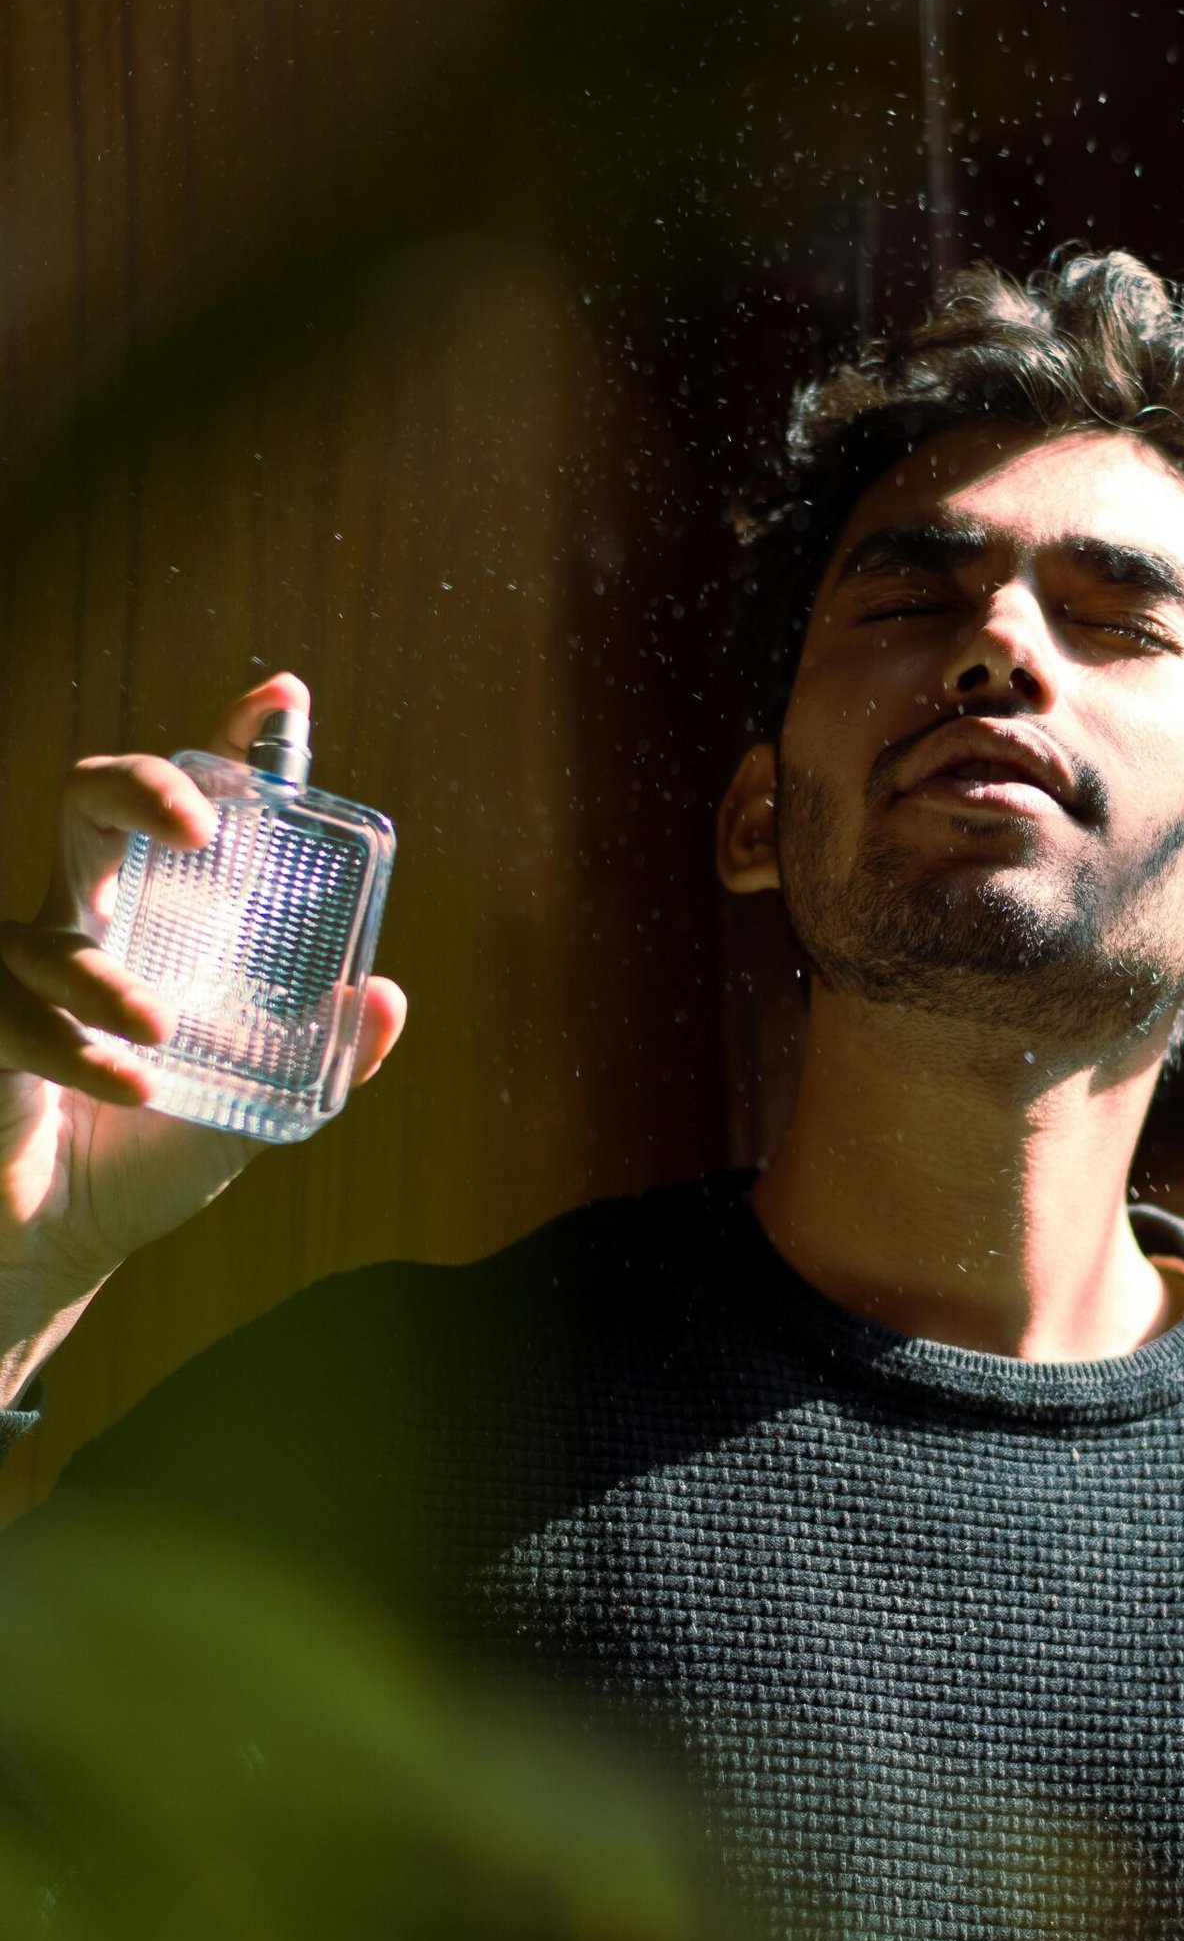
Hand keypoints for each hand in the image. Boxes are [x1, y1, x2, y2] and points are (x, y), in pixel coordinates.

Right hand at [0, 674, 405, 1396]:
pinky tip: (127, 1085)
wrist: (64, 1241)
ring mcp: (28, 964)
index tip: (283, 700)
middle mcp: (88, 919)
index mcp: (158, 920)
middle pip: (90, 799)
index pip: (190, 810)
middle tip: (197, 826)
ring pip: (50, 926)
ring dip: (105, 981)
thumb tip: (389, 997)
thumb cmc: (149, 1155)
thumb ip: (327, 1054)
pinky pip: (20, 1013)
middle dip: (143, 788)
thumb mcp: (261, 1101)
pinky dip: (79, 1049)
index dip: (233, 749)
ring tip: (159, 1034)